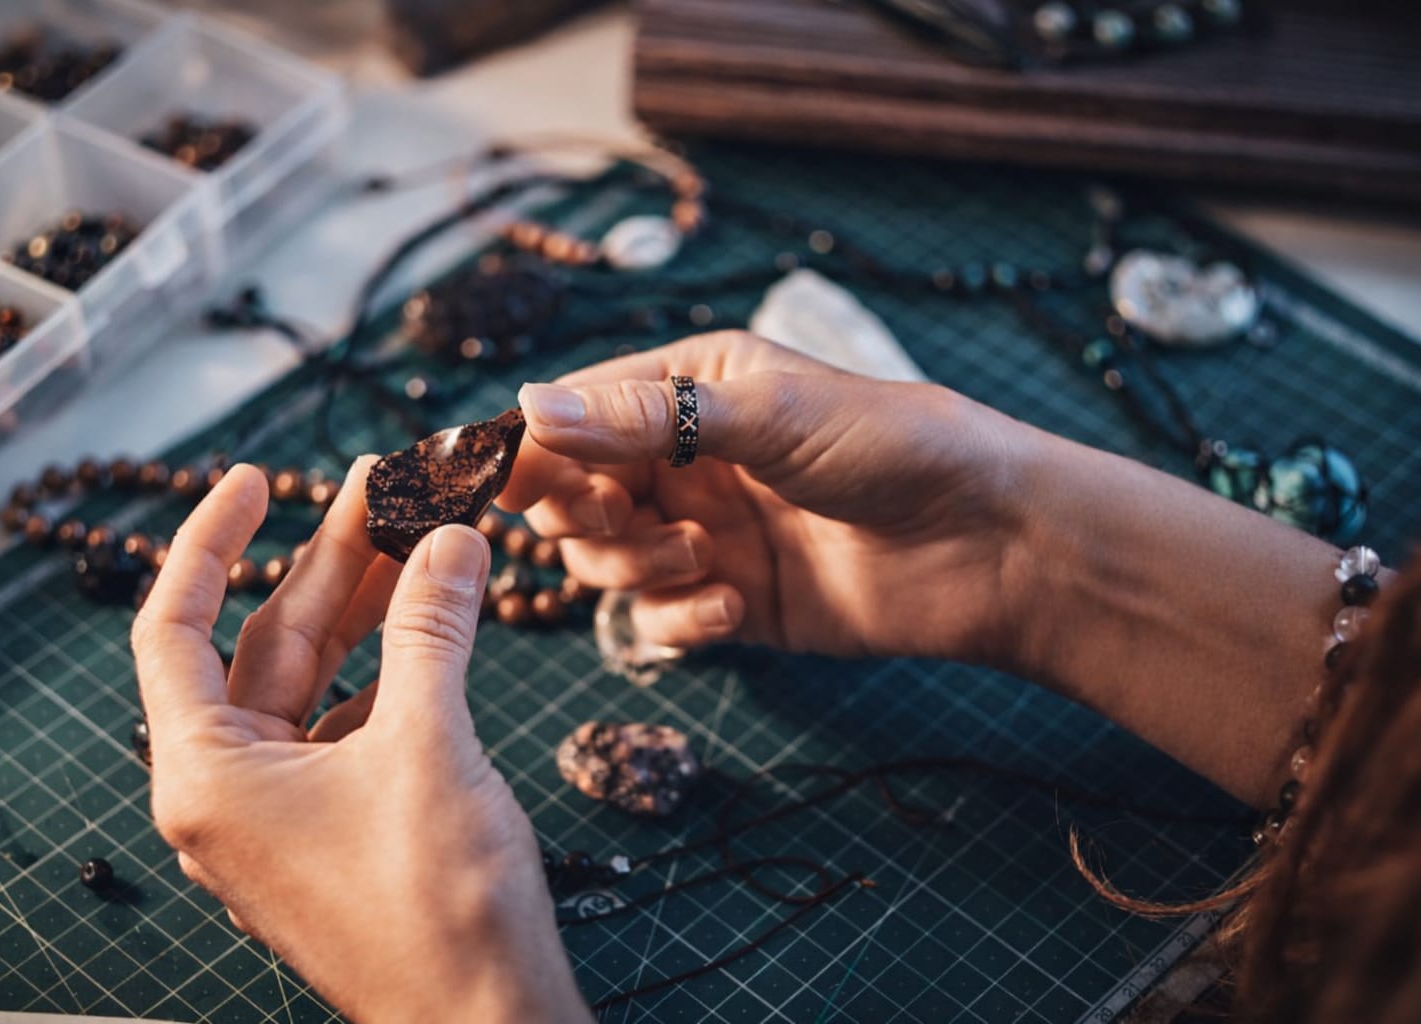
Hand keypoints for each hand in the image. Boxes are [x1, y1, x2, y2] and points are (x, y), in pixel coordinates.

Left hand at [131, 462, 589, 1023]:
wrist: (485, 1020)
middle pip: (266, 644)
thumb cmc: (436, 905)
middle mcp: (231, 791)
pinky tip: (439, 622)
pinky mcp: (339, 826)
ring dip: (370, 608)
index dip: (210, 541)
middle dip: (328, 561)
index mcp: (209, 775)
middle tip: (384, 484)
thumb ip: (430, 629)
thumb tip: (449, 536)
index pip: (175, 629)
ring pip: (318, 680)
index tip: (254, 478)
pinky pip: (355, 721)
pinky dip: (396, 667)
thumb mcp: (428, 743)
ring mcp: (286, 813)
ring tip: (423, 534)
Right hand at [500, 331, 1039, 663]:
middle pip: (575, 494)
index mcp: (690, 386)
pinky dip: (680, 618)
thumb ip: (646, 417)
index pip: (575, 413)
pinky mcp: (730, 600)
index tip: (508, 483)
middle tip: (622, 517)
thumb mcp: (765, 414)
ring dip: (637, 566)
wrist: (986, 543)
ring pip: (605, 562)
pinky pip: (658, 618)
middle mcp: (687, 458)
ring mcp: (705, 531)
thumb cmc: (889, 447)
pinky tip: (735, 607)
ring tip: (705, 557)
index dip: (534, 449)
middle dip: (585, 513)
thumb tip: (527, 406)